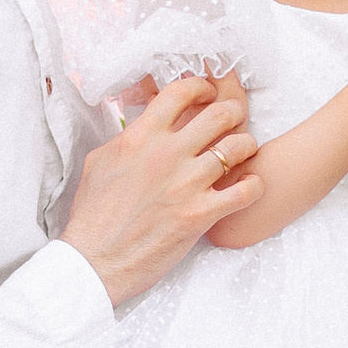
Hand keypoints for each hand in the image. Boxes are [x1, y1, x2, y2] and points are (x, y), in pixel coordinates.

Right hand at [61, 76, 260, 303]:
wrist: (95, 260)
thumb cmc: (93, 215)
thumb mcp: (100, 161)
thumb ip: (127, 137)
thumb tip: (143, 122)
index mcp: (141, 138)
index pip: (180, 92)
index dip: (201, 86)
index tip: (208, 92)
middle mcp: (167, 155)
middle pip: (219, 114)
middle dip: (233, 112)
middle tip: (233, 119)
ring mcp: (187, 184)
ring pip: (239, 147)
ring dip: (246, 146)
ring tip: (243, 152)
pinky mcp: (201, 215)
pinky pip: (246, 191)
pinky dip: (254, 185)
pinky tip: (248, 186)